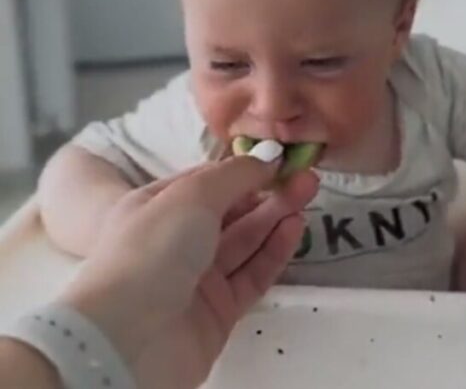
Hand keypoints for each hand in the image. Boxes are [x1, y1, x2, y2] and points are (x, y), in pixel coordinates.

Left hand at [57, 155, 319, 388]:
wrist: (130, 338)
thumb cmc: (151, 251)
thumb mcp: (192, 195)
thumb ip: (236, 174)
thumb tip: (269, 156)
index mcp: (156, 208)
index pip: (207, 182)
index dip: (244, 169)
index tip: (280, 158)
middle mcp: (175, 242)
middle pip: (231, 211)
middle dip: (268, 191)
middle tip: (305, 176)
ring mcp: (197, 278)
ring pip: (245, 242)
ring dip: (276, 217)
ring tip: (308, 194)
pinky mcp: (218, 310)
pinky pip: (253, 274)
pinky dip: (274, 251)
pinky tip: (295, 228)